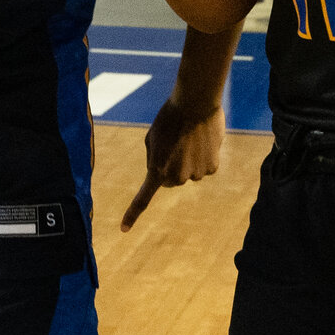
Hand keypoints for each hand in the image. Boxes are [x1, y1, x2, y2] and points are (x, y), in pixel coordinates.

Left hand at [121, 92, 224, 229]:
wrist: (195, 104)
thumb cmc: (169, 117)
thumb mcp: (152, 138)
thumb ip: (154, 159)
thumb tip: (163, 172)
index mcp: (156, 170)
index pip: (144, 198)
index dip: (133, 214)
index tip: (123, 229)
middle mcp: (176, 177)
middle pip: (171, 180)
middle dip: (170, 167)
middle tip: (174, 143)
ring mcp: (195, 175)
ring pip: (189, 173)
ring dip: (188, 161)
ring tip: (189, 138)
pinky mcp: (211, 168)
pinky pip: (204, 168)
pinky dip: (203, 158)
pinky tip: (202, 141)